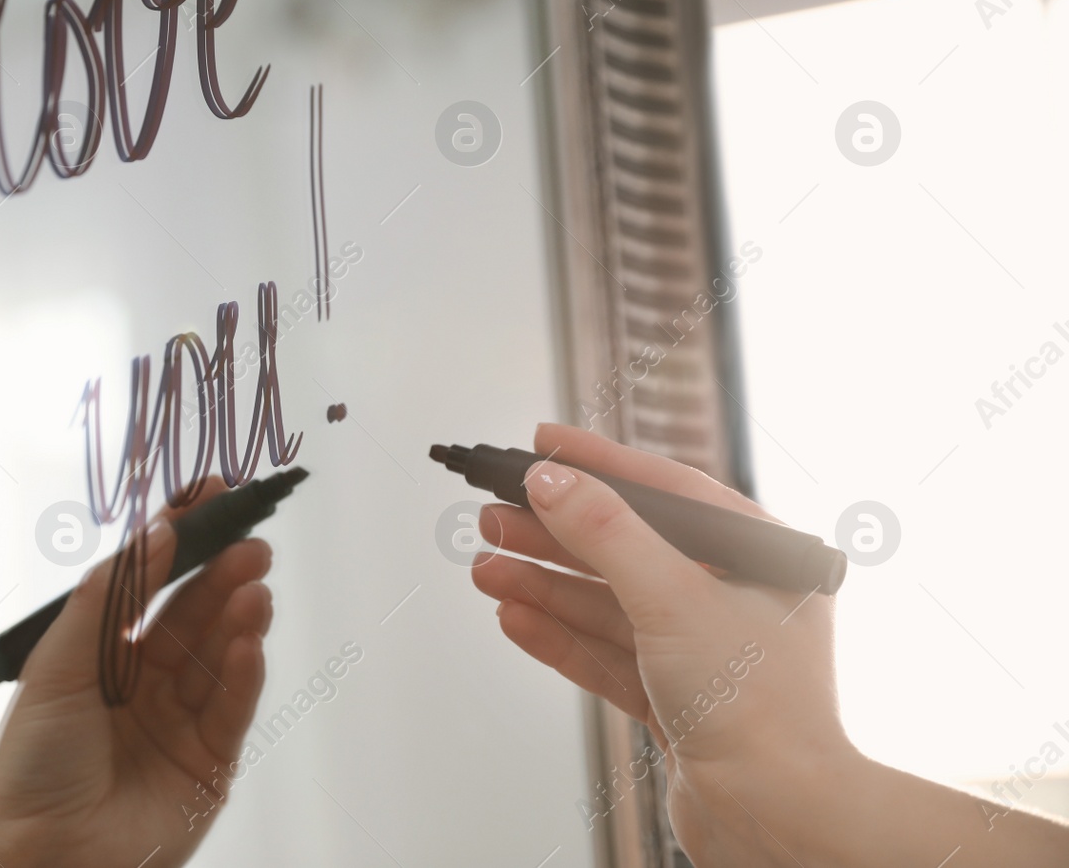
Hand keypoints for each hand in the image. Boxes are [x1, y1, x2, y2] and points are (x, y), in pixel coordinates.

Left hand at [0, 478, 272, 867]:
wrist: (42, 858)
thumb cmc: (34, 765)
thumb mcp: (57, 666)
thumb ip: (108, 600)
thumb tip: (152, 534)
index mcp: (104, 657)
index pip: (151, 586)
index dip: (182, 541)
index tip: (211, 495)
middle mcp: (145, 684)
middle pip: (194, 616)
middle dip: (223, 575)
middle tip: (251, 542)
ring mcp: (180, 724)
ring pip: (219, 658)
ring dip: (239, 618)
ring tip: (255, 584)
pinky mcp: (208, 766)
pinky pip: (232, 710)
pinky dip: (243, 674)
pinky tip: (247, 643)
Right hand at [471, 423, 848, 865]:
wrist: (777, 821)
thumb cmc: (762, 713)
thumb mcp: (673, 598)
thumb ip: (604, 532)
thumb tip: (552, 480)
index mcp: (759, 556)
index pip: (667, 490)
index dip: (599, 463)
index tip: (545, 445)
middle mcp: (734, 598)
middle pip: (626, 547)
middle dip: (555, 532)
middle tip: (496, 513)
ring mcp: (701, 651)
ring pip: (607, 603)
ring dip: (544, 585)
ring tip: (488, 567)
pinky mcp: (673, 698)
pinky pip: (605, 653)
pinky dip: (558, 635)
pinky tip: (516, 616)